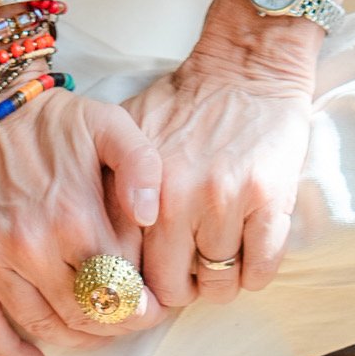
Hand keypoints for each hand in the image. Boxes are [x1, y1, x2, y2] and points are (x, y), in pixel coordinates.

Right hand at [0, 86, 161, 355]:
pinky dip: (13, 353)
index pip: (120, 287)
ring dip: (77, 338)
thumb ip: (142, 165)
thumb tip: (150, 217)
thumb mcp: (109, 122)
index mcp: (73, 216)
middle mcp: (30, 245)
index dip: (145, 303)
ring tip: (98, 329)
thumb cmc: (50, 116)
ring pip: (43, 325)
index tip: (156, 304)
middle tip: (132, 318)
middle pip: (86, 314)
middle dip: (117, 324)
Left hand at [125, 0, 316, 311]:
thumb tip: (85, 237)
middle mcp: (179, 197)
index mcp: (141, 185)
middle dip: (180, 288)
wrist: (247, 67)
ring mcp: (226, 199)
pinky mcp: (269, 200)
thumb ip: (109, 183)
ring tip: (219, 258)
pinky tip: (248, 253)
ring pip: (219, 286)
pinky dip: (254, 274)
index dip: (138, 280)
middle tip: (188, 271)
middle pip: (172, 288)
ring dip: (220, 282)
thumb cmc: (187, 102)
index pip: (128, 266)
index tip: (149, 275)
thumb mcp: (130, 132)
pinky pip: (260, 271)